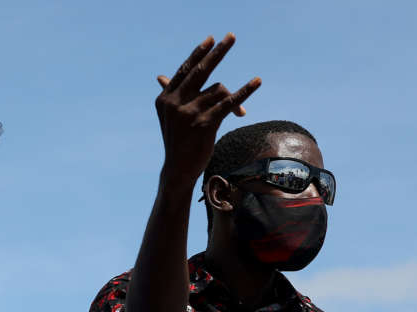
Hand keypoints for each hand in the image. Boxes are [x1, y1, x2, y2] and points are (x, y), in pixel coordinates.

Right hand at [154, 35, 260, 184]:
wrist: (178, 169)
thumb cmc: (177, 141)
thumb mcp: (169, 116)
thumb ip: (170, 94)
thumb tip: (160, 76)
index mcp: (165, 99)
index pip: (185, 70)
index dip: (199, 54)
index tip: (211, 40)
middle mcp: (175, 103)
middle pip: (201, 70)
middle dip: (218, 52)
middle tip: (231, 36)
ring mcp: (189, 113)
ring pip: (218, 89)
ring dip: (234, 96)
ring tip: (242, 106)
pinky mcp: (204, 124)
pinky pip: (228, 103)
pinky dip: (244, 93)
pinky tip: (256, 82)